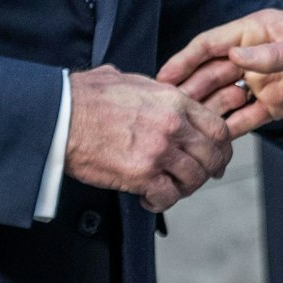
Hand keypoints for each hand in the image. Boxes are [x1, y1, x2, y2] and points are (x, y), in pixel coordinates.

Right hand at [64, 66, 232, 212]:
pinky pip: (167, 196)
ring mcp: (159, 150)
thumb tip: (153, 89)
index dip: (221, 147)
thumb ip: (151, 88)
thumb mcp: (128, 80)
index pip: (217, 127)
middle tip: (200, 178)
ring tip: (170, 189)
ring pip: (193, 178)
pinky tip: (150, 198)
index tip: (217, 156)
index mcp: (173, 101)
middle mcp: (172, 125)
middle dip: (210, 171)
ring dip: (184, 188)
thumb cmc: (86, 97)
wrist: (61, 115)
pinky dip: (162, 202)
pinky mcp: (141, 174)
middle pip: (211, 155)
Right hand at [158, 9, 282, 137]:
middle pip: (211, 74)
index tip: (163, 77)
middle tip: (166, 111)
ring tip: (182, 130)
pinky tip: (211, 142)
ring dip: (205, 111)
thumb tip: (234, 56)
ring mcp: (261, 82)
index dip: (186, 59)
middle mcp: (253, 56)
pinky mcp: (273, 105)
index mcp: (256, 33)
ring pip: (224, 98)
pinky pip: (244, 118)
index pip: (212, 44)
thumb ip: (272, 55)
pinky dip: (229, 129)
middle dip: (189, 90)